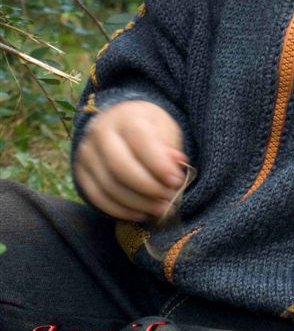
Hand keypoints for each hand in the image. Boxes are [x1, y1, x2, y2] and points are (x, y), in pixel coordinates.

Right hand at [74, 100, 187, 221]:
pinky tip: (140, 213)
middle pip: (119, 166)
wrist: (119, 124)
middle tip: (169, 198)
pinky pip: (97, 197)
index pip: (140, 140)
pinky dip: (120, 210)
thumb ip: (169, 147)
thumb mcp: (164, 128)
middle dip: (148, 188)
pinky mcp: (80, 172)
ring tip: (160, 209)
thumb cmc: (148, 127)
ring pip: (108, 186)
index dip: (159, 164)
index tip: (177, 181)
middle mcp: (100, 132)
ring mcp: (86, 153)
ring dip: (137, 203)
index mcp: (126, 116)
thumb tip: (177, 164)